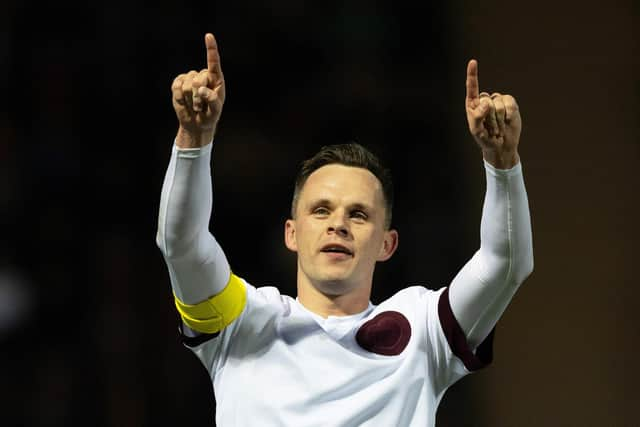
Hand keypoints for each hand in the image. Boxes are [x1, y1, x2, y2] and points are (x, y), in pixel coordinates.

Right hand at [172, 33, 225, 147]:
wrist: (196, 123)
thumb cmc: (210, 115)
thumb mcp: (216, 111)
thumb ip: (212, 100)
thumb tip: (201, 89)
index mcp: (216, 79)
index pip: (214, 62)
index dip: (211, 49)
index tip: (208, 36)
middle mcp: (203, 76)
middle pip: (198, 79)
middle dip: (198, 97)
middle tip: (200, 107)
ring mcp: (190, 78)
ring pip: (186, 84)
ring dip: (190, 100)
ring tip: (195, 107)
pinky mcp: (178, 83)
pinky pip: (176, 87)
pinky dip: (180, 98)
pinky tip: (184, 102)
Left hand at [465, 59, 520, 168]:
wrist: (501, 145)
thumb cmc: (484, 139)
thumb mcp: (477, 130)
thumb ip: (478, 117)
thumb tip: (486, 102)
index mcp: (473, 104)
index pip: (472, 87)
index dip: (473, 74)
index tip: (473, 62)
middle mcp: (485, 100)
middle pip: (487, 100)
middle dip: (490, 119)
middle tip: (491, 130)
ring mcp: (497, 101)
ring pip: (499, 104)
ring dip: (499, 120)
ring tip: (497, 129)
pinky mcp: (510, 104)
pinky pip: (510, 103)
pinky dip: (509, 115)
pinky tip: (507, 122)